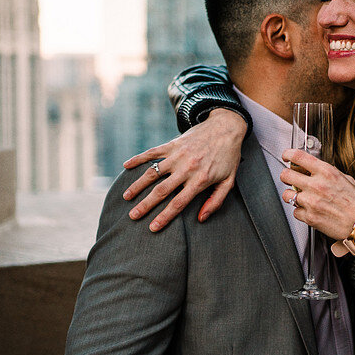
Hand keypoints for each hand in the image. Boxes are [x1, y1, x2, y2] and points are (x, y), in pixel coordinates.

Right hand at [122, 109, 247, 231]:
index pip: (178, 203)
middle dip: (146, 205)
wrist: (227, 127)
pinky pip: (152, 152)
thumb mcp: (229, 181)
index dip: (164, 217)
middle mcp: (186, 168)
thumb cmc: (229, 157)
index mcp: (200, 180)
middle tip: (133, 216)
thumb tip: (201, 219)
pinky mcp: (173, 144)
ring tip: (126, 197)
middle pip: (161, 191)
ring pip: (153, 172)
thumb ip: (216, 201)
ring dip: (138, 185)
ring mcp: (178, 155)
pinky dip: (138, 158)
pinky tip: (126, 166)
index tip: (152, 227)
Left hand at [280, 149, 354, 240]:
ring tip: (301, 197)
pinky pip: (295, 211)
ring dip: (292, 195)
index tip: (286, 156)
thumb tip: (317, 170)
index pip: (299, 157)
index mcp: (327, 172)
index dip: (288, 154)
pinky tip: (310, 211)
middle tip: (289, 178)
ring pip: (287, 194)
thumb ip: (330, 174)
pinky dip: (300, 211)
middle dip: (286, 176)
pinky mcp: (309, 217)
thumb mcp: (348, 180)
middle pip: (286, 175)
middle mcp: (317, 185)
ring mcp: (311, 202)